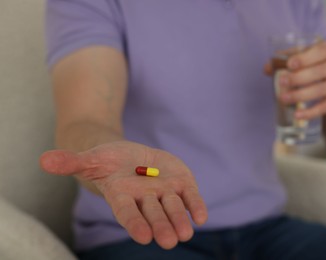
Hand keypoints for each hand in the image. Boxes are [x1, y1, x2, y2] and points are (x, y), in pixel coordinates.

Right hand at [40, 141, 207, 248]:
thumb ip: (71, 162)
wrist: (130, 158)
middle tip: (168, 241)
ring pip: (173, 207)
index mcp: (122, 197)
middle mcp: (145, 199)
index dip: (135, 223)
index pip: (127, 213)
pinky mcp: (180, 184)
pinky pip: (189, 197)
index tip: (143, 236)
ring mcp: (164, 193)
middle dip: (160, 226)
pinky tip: (201, 216)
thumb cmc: (107, 162)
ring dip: (179, 220)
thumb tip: (44, 160)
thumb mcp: (90, 159)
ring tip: (185, 233)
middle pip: (153, 214)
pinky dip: (195, 206)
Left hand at [265, 41, 325, 119]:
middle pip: (322, 71)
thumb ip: (285, 60)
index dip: (306, 58)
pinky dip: (312, 111)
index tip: (290, 65)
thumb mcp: (304, 58)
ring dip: (302, 94)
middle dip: (300, 77)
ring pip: (324, 89)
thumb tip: (267, 67)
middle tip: (281, 82)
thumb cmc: (316, 65)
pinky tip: (298, 114)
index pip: (322, 51)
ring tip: (284, 98)